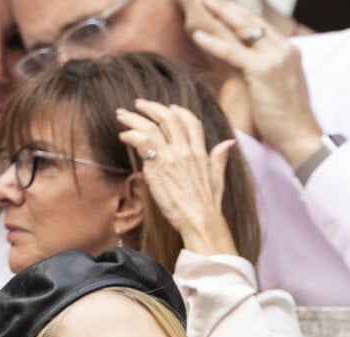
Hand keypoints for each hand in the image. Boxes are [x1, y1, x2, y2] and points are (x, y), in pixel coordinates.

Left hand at [116, 99, 236, 255]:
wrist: (200, 219)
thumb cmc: (207, 206)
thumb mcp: (217, 179)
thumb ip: (219, 158)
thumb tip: (228, 143)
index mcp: (201, 152)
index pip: (190, 122)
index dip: (178, 112)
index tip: (168, 108)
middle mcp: (186, 150)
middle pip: (169, 118)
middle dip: (152, 108)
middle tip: (138, 104)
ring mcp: (172, 156)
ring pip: (152, 126)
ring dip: (135, 118)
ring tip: (122, 115)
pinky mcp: (159, 166)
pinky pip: (142, 141)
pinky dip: (131, 134)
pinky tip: (123, 136)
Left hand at [188, 0, 321, 167]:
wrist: (298, 135)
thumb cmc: (283, 121)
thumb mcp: (274, 90)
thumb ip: (262, 75)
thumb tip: (244, 74)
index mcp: (287, 51)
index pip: (260, 26)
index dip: (240, 16)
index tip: (222, 6)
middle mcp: (284, 49)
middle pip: (251, 21)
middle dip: (229, 7)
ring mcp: (275, 57)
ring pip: (243, 29)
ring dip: (221, 14)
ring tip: (203, 3)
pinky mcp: (263, 70)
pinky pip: (233, 51)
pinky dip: (214, 43)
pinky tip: (198, 35)